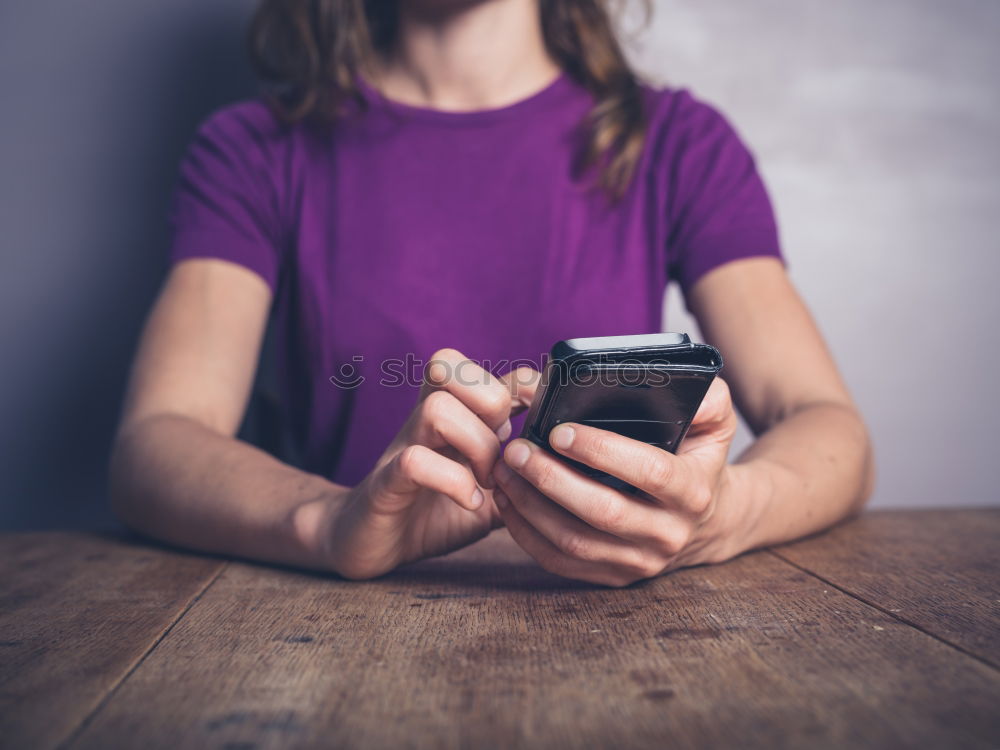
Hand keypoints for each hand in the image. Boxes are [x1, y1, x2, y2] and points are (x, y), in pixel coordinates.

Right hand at [319, 349, 526, 579]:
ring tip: (489, 482)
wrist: (373, 542)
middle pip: (447, 364)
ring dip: (476, 446)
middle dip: (490, 403)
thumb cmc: (435, 511)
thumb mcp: (494, 492)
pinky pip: (415, 462)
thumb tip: (575, 471)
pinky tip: (470, 503)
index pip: (487, 368)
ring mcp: (402, 446)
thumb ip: (525, 476)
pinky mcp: (386, 483)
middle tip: (505, 451)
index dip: (524, 385)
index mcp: (454, 415)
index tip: (543, 422)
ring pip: (436, 408)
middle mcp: (425, 421)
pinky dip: (453, 482)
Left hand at [492, 377, 739, 586]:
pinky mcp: (614, 577)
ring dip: (531, 507)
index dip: (602, 451)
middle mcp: (670, 533)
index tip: (559, 431)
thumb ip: (707, 398)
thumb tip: (684, 385)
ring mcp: (641, 561)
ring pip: (575, 542)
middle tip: (517, 450)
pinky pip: (561, 562)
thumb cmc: (696, 458)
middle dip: (552, 479)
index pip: (649, 471)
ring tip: (504, 471)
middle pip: (603, 512)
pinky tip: (508, 501)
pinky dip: (527, 534)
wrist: (707, 520)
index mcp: (693, 491)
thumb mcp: (713, 423)